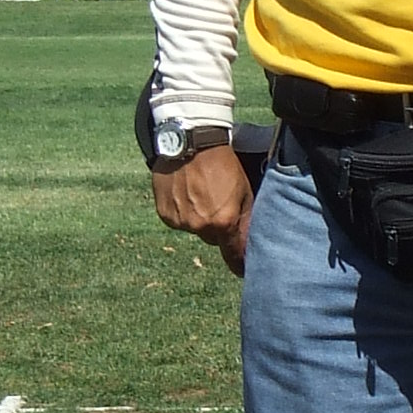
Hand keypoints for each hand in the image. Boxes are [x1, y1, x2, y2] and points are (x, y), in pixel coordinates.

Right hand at [153, 144, 253, 276]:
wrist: (190, 142)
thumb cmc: (223, 164)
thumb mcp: (243, 191)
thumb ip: (246, 220)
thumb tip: (248, 244)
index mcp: (222, 223)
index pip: (232, 255)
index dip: (238, 263)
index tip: (242, 270)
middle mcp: (200, 226)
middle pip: (212, 239)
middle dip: (217, 228)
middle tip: (217, 204)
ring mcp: (180, 221)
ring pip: (194, 229)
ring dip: (198, 218)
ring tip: (199, 193)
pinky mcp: (164, 214)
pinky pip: (178, 221)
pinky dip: (182, 211)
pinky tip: (184, 192)